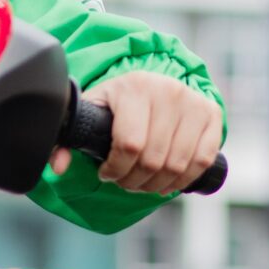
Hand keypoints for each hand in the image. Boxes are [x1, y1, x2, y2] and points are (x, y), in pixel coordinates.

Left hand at [50, 74, 220, 193]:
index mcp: (134, 87)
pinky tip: (168, 180)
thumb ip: (67, 141)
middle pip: (153, 159)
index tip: (107, 173)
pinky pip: (202, 160)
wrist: (151, 83)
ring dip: (157, 185)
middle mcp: (167, 91)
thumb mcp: (91, 113)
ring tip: (143, 182)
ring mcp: (193, 102)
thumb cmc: (117, 103)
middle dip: (134, 181)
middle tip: (124, 181)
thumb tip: (57, 167)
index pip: (130, 145)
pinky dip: (184, 179)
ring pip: (177, 165)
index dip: (116, 170)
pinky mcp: (211, 114)